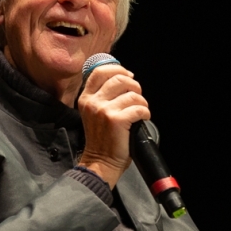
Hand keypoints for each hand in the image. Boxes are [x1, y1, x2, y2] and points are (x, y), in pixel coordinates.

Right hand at [77, 64, 150, 187]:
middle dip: (134, 86)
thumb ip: (103, 96)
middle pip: (120, 78)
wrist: (100, 162)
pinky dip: (145, 113)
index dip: (118, 69)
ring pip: (132, 94)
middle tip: (137, 97)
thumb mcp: (94, 113)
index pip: (100, 71)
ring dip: (142, 102)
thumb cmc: (102, 139)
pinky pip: (139, 108)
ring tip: (140, 111)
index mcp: (85, 98)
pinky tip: (142, 119)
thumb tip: (124, 78)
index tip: (128, 76)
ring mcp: (104, 110)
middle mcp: (93, 102)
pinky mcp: (116, 120)